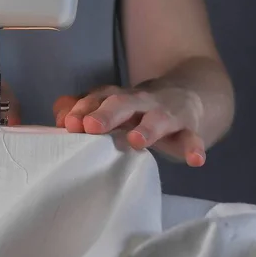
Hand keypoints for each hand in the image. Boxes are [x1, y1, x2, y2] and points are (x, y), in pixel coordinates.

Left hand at [53, 83, 205, 166]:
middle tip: (91, 126)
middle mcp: (140, 101)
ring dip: (147, 129)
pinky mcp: (188, 128)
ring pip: (157, 118)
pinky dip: (194, 147)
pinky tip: (196, 160)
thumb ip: (83, 112)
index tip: (68, 123)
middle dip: (107, 113)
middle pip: (122, 102)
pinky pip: (191, 138)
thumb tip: (59, 118)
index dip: (83, 108)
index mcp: (118, 97)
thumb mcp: (110, 108)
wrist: (189, 96)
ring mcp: (166, 113)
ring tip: (137, 141)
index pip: (98, 98)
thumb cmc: (136, 111)